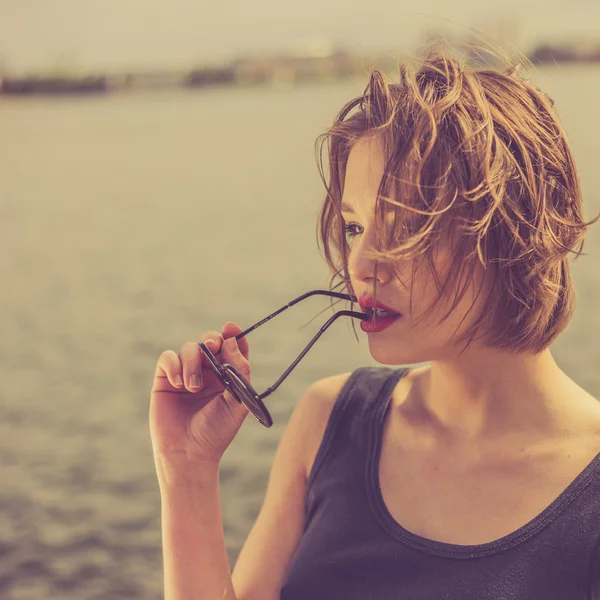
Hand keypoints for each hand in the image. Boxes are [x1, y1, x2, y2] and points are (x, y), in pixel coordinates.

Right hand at [149, 321, 251, 475]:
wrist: (189, 454)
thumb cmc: (216, 431)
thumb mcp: (238, 401)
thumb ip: (239, 370)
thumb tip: (231, 341)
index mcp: (228, 376)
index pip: (232, 348)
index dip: (233, 335)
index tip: (231, 328)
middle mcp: (208, 373)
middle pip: (210, 342)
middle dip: (212, 338)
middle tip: (212, 345)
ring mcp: (186, 375)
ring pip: (189, 349)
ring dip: (192, 362)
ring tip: (192, 386)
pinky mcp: (165, 380)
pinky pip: (167, 358)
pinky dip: (174, 365)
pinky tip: (178, 383)